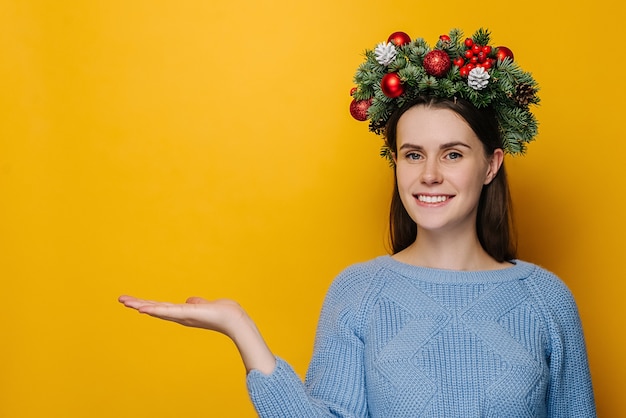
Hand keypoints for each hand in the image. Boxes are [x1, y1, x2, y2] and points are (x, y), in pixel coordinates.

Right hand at [118, 295, 275, 373]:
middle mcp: (180, 316)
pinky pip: (168, 311)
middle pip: (154, 308)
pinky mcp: (187, 314)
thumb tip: (190, 301)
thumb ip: (196, 303)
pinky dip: (155, 309)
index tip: (132, 301)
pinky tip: (143, 308)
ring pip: (157, 309)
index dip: (147, 304)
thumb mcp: (206, 305)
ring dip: (141, 305)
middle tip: (121, 299)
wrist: (234, 320)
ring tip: (126, 302)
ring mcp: (182, 315)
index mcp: (183, 313)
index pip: (161, 307)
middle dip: (137, 304)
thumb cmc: (222, 313)